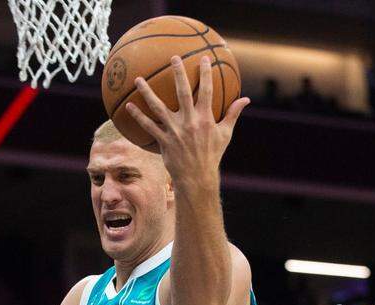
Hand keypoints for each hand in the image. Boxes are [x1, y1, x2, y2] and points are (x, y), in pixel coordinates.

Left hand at [125, 55, 249, 181]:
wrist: (197, 177)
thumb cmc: (212, 154)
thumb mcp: (225, 134)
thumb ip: (233, 114)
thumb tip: (245, 99)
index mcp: (205, 118)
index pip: (206, 91)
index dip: (205, 74)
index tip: (203, 58)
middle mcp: (189, 122)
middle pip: (182, 93)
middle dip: (179, 74)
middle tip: (173, 58)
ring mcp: (175, 131)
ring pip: (158, 108)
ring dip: (147, 93)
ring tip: (138, 79)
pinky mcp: (164, 141)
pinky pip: (148, 126)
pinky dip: (138, 116)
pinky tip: (128, 106)